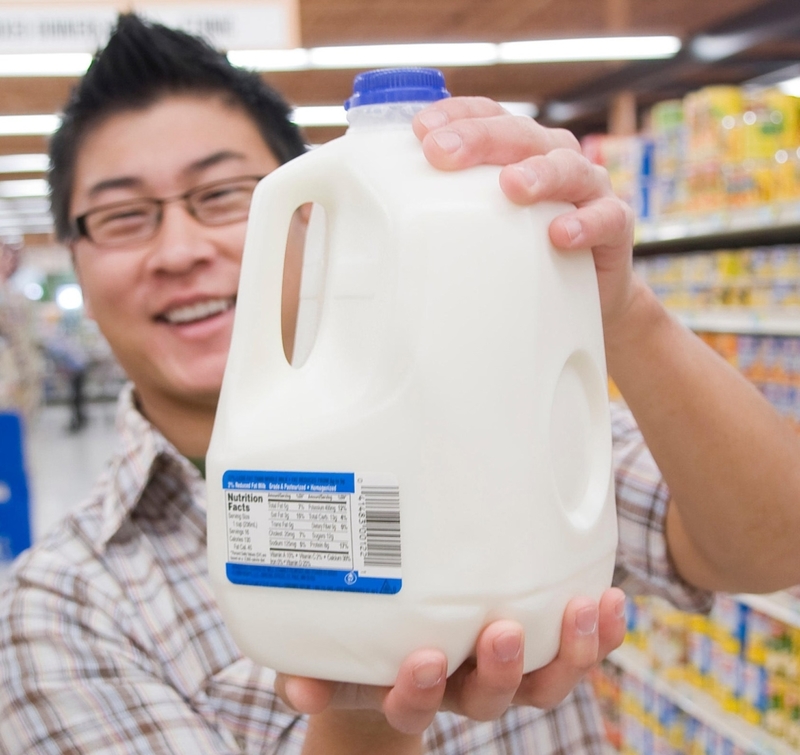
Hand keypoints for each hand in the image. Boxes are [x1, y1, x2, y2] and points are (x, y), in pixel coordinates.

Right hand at [274, 588, 626, 734]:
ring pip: (543, 681)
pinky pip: (576, 650)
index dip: (418, 693)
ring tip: (584, 609)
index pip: (414, 709)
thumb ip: (311, 670)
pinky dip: (599, 634)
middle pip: (491, 699)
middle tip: (501, 632)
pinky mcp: (537, 645)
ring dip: (569, 652)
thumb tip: (294, 687)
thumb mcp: (330, 658)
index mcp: (409, 691)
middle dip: (499, 670)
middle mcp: (462, 689)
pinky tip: (611, 601)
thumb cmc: (362, 648)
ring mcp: (505, 671)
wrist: (402, 653)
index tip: (421, 659)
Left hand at [412, 97, 635, 336]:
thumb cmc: (523, 255)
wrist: (586, 296)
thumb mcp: (482, 229)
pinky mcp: (614, 225)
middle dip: (480, 139)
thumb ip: (447, 214)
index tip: (419, 131)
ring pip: (565, 167)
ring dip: (537, 173)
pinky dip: (585, 223)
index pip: (486, 116)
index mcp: (516, 150)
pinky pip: (606, 217)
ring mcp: (586, 189)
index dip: (455, 114)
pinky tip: (559, 235)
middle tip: (443, 154)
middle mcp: (552, 157)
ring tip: (511, 187)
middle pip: (519, 134)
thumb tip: (376, 230)